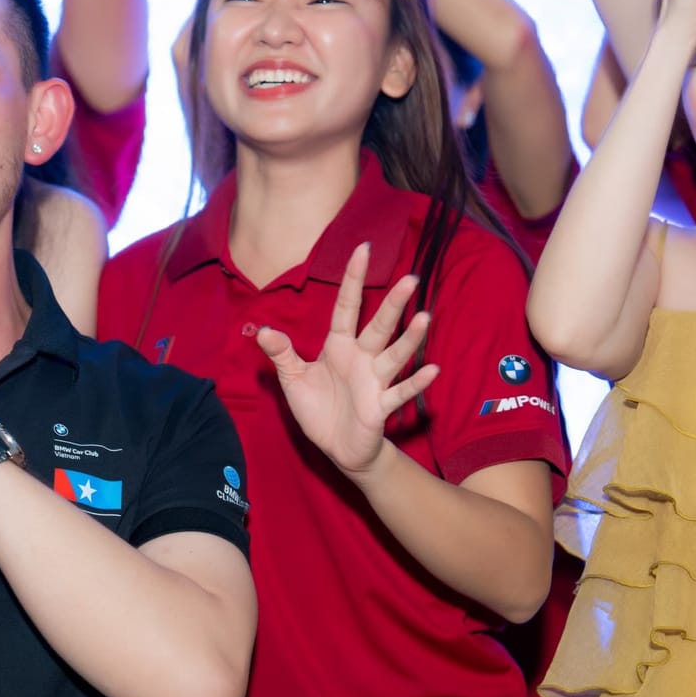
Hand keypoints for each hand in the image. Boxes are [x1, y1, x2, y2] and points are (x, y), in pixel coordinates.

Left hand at [255, 244, 437, 476]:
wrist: (337, 447)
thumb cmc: (318, 408)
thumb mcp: (294, 380)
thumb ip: (282, 354)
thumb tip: (263, 330)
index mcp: (339, 346)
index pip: (347, 306)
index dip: (353, 279)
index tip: (363, 248)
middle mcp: (361, 358)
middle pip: (379, 326)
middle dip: (394, 304)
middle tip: (411, 279)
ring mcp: (374, 382)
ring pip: (394, 355)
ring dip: (409, 339)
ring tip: (424, 318)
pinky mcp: (380, 407)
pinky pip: (400, 393)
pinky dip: (415, 383)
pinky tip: (432, 370)